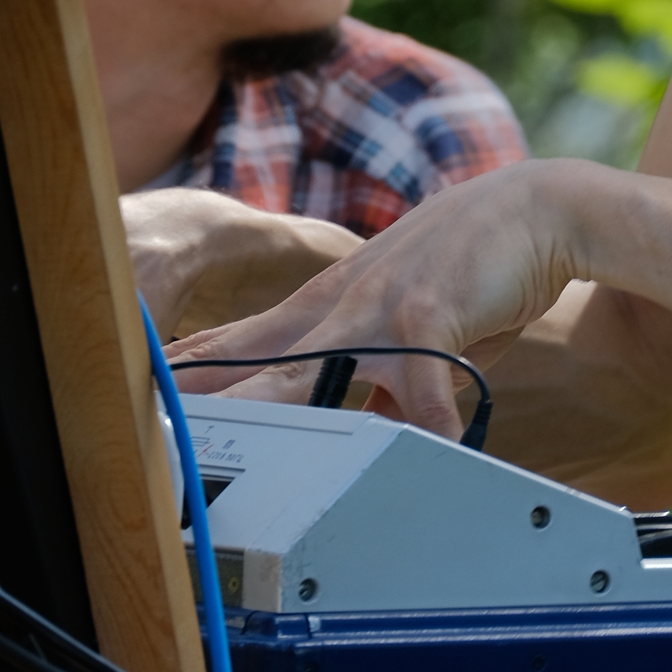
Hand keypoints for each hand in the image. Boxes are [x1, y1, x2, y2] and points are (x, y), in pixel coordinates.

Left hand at [167, 160, 592, 437]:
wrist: (536, 209)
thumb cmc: (470, 268)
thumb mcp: (406, 324)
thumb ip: (374, 372)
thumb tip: (360, 425)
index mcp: (326, 307)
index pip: (239, 341)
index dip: (188, 372)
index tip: (135, 398)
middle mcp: (339, 304)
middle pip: (254, 359)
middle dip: (200, 397)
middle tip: (148, 432)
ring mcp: (379, 305)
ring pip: (311, 369)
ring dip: (271, 411)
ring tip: (237, 457)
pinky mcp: (428, 311)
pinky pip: (416, 388)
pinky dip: (418, 429)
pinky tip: (420, 461)